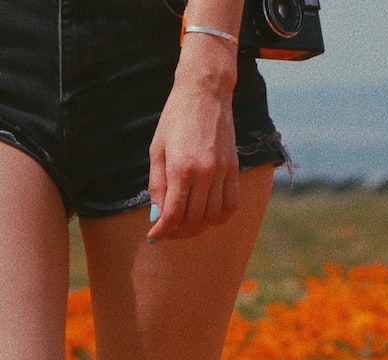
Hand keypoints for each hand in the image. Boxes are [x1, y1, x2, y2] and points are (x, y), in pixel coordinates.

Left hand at [147, 39, 239, 241]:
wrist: (205, 93)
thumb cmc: (175, 119)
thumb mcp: (157, 151)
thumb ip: (157, 186)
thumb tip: (157, 217)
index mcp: (181, 168)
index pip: (172, 215)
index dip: (161, 232)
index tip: (153, 237)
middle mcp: (204, 173)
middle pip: (193, 221)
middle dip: (177, 232)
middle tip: (167, 231)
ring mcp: (223, 172)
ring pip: (213, 218)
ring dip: (197, 227)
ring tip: (185, 223)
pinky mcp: (234, 169)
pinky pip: (231, 205)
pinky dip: (219, 217)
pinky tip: (207, 215)